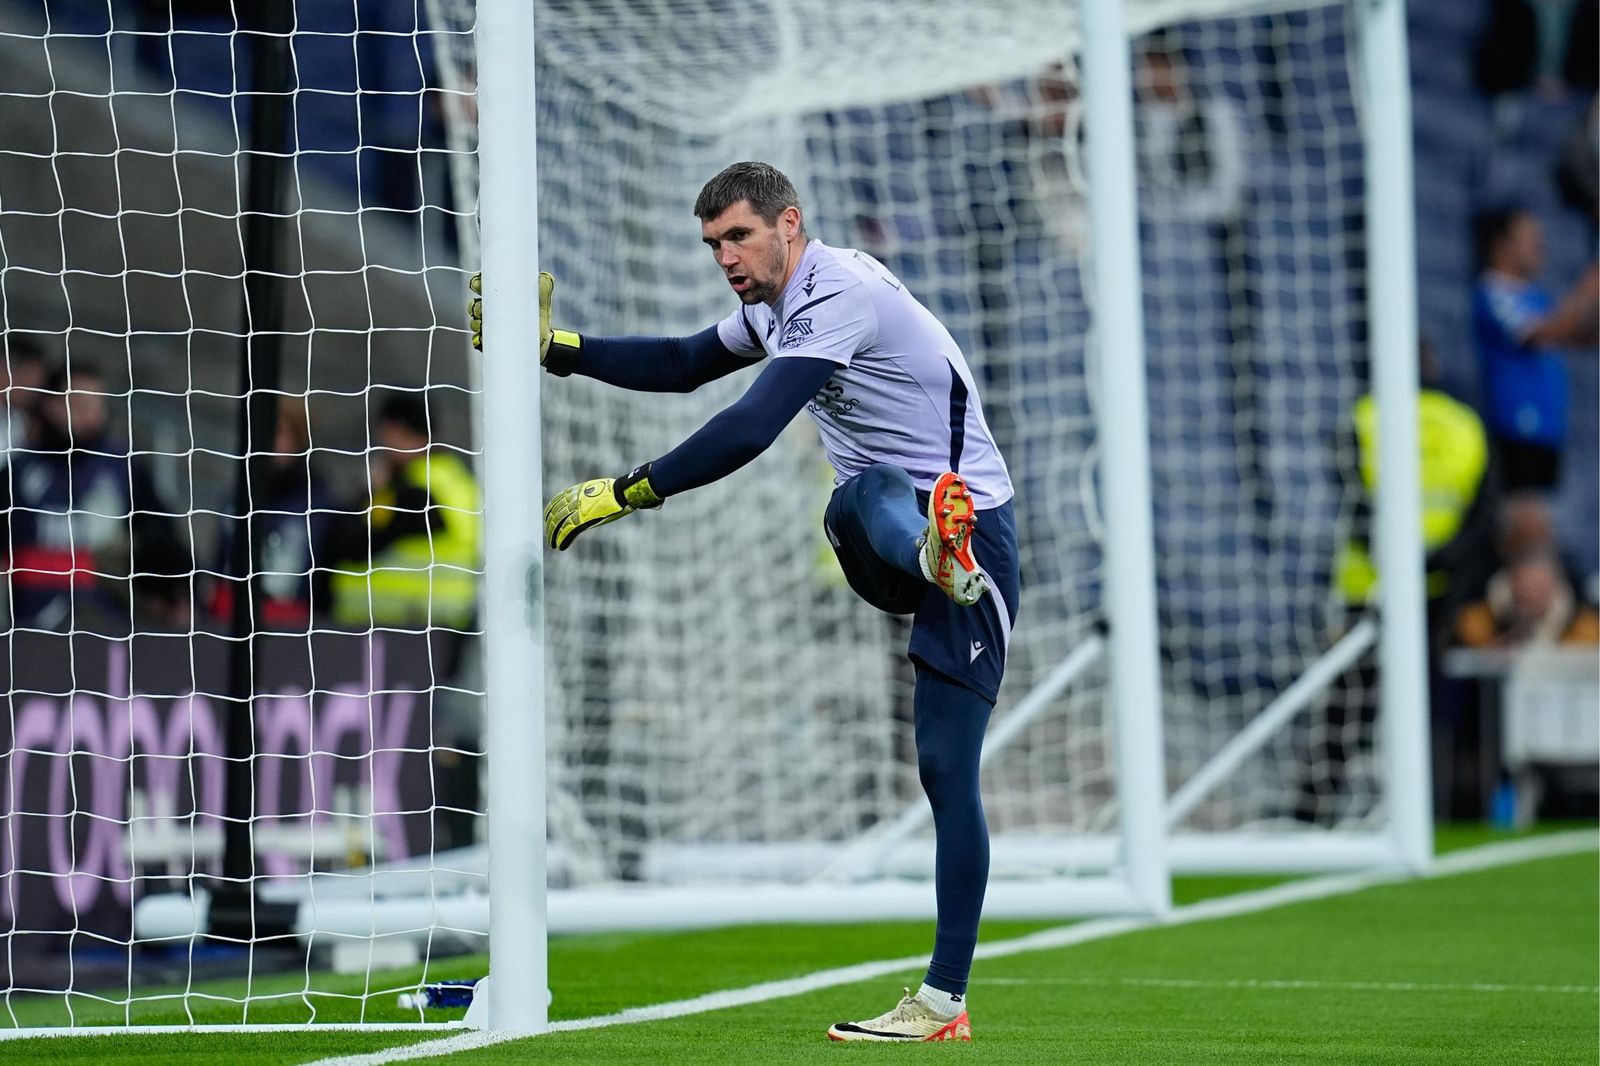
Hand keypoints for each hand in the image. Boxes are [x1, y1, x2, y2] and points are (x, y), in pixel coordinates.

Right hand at [468, 271, 555, 359]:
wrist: (543, 340)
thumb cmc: (540, 316)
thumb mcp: (542, 299)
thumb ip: (543, 285)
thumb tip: (544, 276)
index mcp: (500, 296)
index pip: (481, 286)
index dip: (477, 284)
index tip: (478, 286)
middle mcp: (492, 310)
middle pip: (474, 304)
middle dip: (475, 305)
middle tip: (483, 309)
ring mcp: (489, 325)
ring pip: (474, 321)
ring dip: (476, 322)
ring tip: (483, 323)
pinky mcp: (490, 341)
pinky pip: (477, 340)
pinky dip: (478, 339)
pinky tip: (482, 337)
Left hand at [543, 465, 662, 550]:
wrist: (622, 493)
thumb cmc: (616, 491)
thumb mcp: (598, 489)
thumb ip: (589, 496)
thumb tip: (589, 500)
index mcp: (576, 491)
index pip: (556, 501)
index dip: (550, 511)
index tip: (547, 517)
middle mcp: (574, 500)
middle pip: (555, 513)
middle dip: (550, 525)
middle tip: (547, 533)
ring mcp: (578, 510)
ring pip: (559, 523)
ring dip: (553, 534)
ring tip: (551, 543)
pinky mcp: (583, 519)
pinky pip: (568, 531)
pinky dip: (562, 539)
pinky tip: (559, 546)